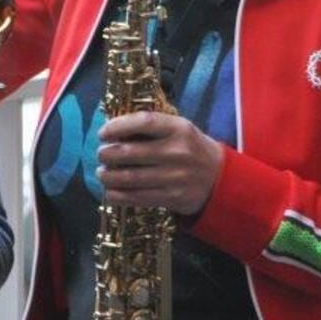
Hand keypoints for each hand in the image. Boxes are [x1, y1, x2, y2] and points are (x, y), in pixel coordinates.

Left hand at [95, 111, 222, 215]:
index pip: (143, 122)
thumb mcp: (179, 129)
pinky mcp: (172, 197)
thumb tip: (113, 130)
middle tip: (101, 155)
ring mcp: (175, 177)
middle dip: (107, 154)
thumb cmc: (191, 149)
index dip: (118, 126)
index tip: (103, 133)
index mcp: (179, 129)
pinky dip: (118, 196)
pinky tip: (110, 192)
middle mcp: (177, 152)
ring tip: (102, 173)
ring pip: (130, 178)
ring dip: (108, 176)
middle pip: (130, 152)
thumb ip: (152, 127)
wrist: (220, 179)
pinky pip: (137, 198)